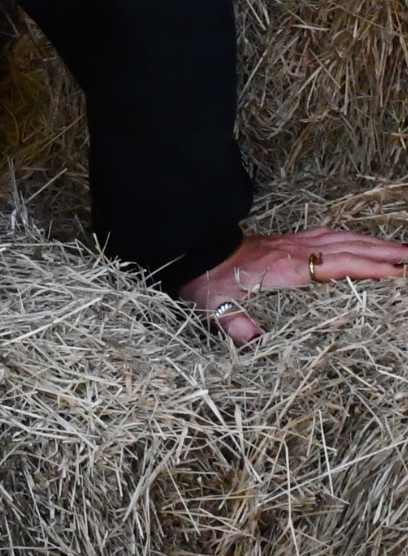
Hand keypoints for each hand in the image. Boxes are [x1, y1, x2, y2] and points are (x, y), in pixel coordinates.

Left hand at [180, 225, 407, 343]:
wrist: (191, 251)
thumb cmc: (206, 281)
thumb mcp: (216, 307)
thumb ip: (236, 324)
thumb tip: (254, 341)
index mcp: (284, 267)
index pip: (335, 265)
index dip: (367, 267)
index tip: (397, 271)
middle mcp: (292, 250)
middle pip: (346, 247)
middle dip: (383, 252)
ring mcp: (290, 242)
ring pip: (338, 238)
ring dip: (371, 242)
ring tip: (401, 248)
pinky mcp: (285, 241)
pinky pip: (325, 235)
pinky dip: (349, 237)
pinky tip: (359, 240)